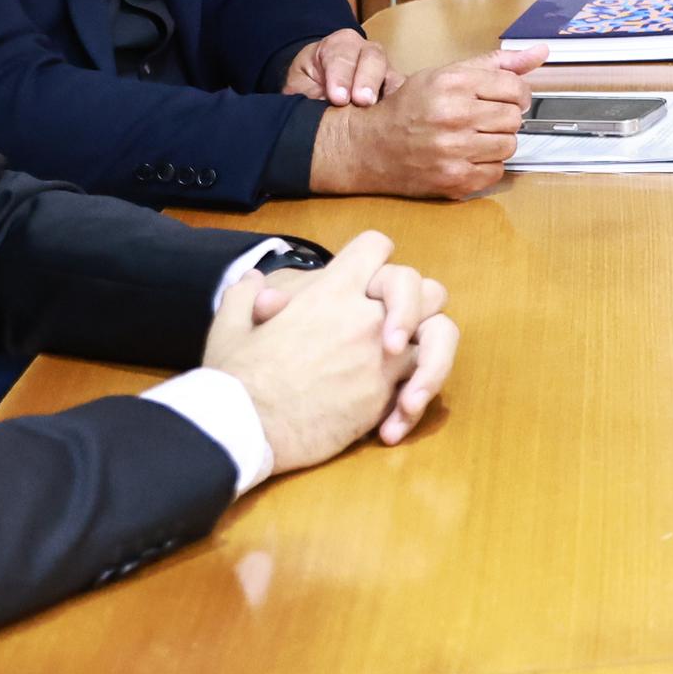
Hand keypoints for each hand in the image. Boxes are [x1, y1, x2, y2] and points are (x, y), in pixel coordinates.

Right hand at [204, 227, 464, 473]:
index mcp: (331, 290)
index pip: (376, 247)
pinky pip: (422, 388)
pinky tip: (389, 425)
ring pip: (441, 336)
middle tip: (394, 332)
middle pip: (426, 289)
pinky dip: (414, 403)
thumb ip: (246, 296)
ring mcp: (382, 356)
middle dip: (417, 305)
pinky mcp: (387, 395)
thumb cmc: (236, 374)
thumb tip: (255, 282)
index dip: (373, 260)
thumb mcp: (231, 325)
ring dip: (432, 355)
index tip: (363, 284)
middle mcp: (366, 316)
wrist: (245, 426)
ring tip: (408, 383)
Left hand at [280, 27, 396, 107]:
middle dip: (367, 80)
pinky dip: (403, 107)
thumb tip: (320, 111)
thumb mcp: (299, 87)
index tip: (338, 98)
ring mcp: (386, 70)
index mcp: (339, 45)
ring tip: (383, 115)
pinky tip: (397, 123)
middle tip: (362, 102)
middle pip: (373, 58)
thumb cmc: (309, 84)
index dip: (341, 76)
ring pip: (394, 75)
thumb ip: (308, 95)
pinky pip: (407, 95)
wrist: (319, 88)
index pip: (341, 55)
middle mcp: (366, 51)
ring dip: (390, 95)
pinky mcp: (398, 90)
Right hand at [307, 45, 534, 198]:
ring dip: (497, 143)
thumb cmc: (410, 107)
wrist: (368, 147)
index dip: (516, 95)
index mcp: (453, 83)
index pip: (515, 88)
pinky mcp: (454, 179)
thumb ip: (496, 63)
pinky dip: (487, 165)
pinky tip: (467, 156)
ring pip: (509, 146)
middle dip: (504, 119)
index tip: (506, 99)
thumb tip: (542, 51)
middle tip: (483, 120)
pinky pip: (497, 172)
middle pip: (514, 119)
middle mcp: (454, 115)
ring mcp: (453, 150)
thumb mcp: (446, 74)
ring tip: (474, 138)